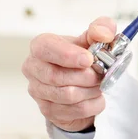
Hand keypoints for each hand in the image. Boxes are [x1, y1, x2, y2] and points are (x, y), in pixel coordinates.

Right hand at [22, 17, 116, 131]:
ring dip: (91, 90)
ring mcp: (38, 91)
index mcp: (41, 46)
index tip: (89, 59)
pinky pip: (76, 110)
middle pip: (57, 77)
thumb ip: (101, 28)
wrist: (79, 81)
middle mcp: (33, 68)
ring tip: (99, 84)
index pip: (46, 49)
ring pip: (68, 95)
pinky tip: (95, 96)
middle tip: (101, 74)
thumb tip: (104, 34)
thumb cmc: (80, 57)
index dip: (68, 55)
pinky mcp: (48, 110)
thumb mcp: (92, 38)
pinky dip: (93, 104)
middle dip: (86, 76)